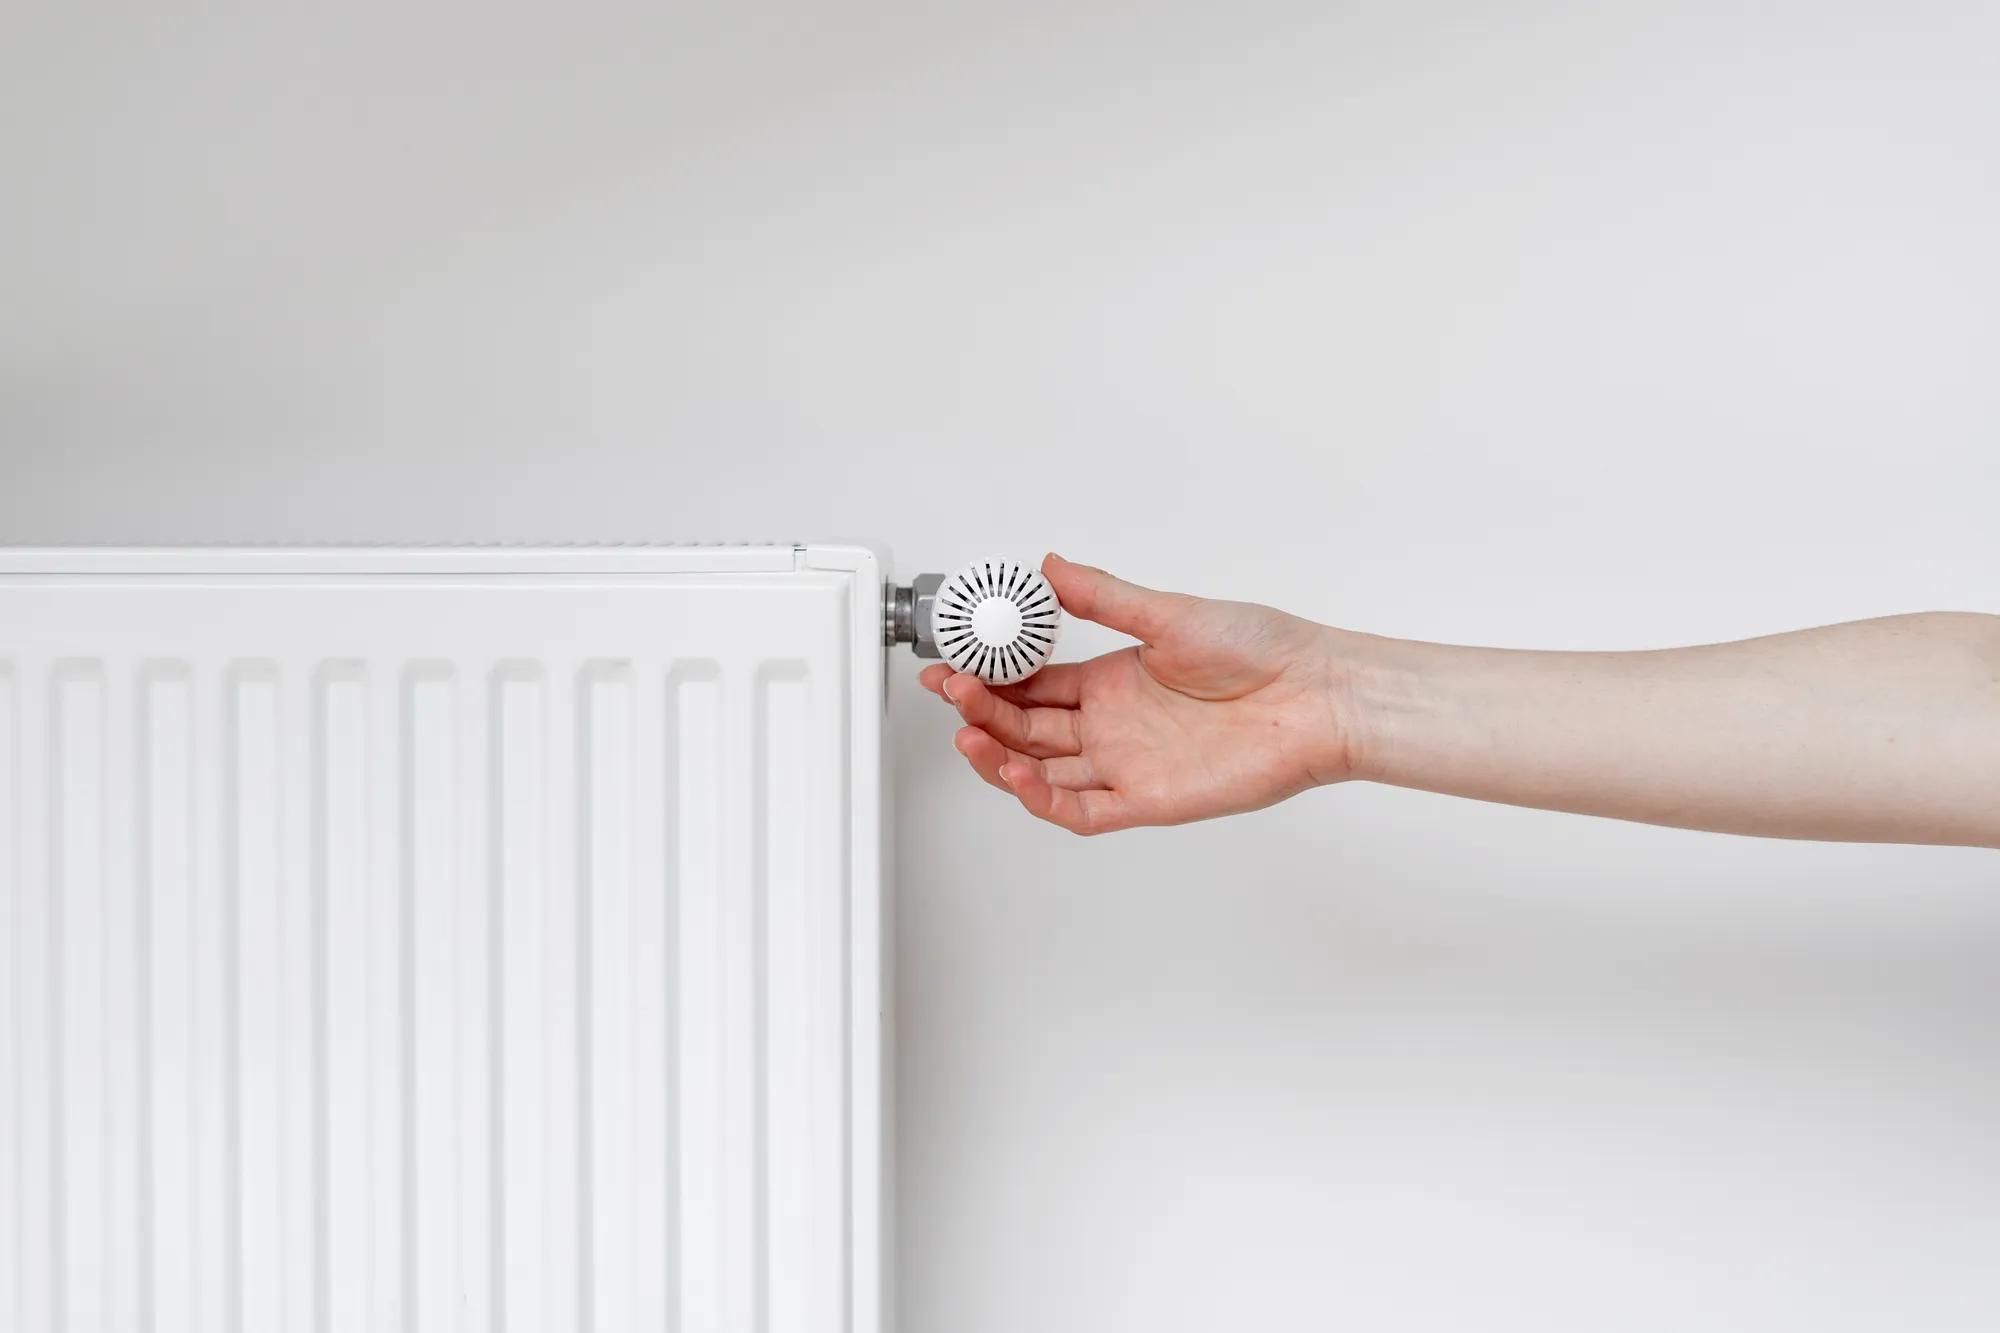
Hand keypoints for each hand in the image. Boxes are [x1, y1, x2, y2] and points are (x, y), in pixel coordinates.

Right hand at [920, 554, 1355, 833]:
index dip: (988, 680)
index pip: (1031, 686)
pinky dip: (1043, 799)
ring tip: (967, 732)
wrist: (1315, 696)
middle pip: (1026, 729)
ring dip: (999, 757)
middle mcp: (1114, 725)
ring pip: (1043, 771)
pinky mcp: (1148, 798)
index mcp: (1113, 681)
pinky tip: (1016, 776)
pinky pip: (1082, 808)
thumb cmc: (1263, 652)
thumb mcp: (1170, 614)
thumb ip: (1104, 597)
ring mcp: (1127, 764)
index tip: (952, 664)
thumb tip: (1051, 568)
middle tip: (948, 692)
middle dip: (981, 713)